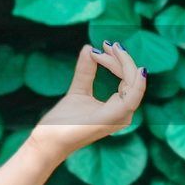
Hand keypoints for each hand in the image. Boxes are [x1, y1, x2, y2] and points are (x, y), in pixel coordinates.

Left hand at [29, 41, 146, 162]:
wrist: (48, 139)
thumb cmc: (63, 121)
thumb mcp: (78, 89)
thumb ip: (86, 71)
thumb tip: (89, 48)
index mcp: (118, 108)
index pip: (127, 79)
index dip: (119, 61)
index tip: (104, 46)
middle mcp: (124, 114)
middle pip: (132, 79)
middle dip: (121, 59)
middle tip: (106, 45)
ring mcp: (119, 117)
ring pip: (133, 84)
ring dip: (123, 63)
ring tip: (109, 49)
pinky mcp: (111, 118)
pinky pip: (131, 98)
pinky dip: (135, 81)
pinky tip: (136, 68)